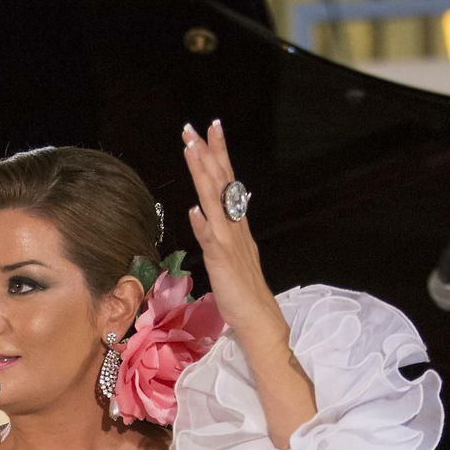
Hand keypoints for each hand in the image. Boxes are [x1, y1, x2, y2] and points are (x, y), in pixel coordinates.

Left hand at [183, 119, 316, 446]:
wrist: (258, 323)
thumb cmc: (239, 295)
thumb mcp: (224, 257)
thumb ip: (215, 234)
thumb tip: (200, 213)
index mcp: (235, 226)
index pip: (225, 183)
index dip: (216, 156)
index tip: (206, 129)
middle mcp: (236, 229)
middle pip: (222, 184)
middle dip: (207, 154)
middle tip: (194, 127)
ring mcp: (232, 246)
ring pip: (217, 204)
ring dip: (205, 178)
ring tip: (192, 152)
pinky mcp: (226, 266)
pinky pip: (215, 243)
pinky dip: (206, 226)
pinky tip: (196, 210)